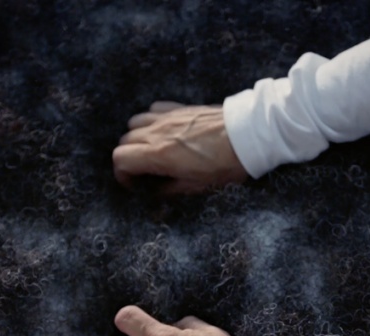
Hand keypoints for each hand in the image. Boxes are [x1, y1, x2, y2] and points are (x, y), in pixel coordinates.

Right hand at [113, 101, 248, 195]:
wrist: (248, 135)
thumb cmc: (226, 164)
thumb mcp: (199, 186)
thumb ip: (171, 189)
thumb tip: (156, 192)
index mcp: (160, 154)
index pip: (121, 158)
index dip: (121, 174)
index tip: (133, 184)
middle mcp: (158, 132)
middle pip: (125, 141)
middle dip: (129, 158)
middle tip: (143, 172)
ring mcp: (168, 117)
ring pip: (135, 122)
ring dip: (137, 138)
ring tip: (150, 151)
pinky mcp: (179, 108)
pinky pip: (153, 110)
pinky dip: (151, 121)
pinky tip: (163, 131)